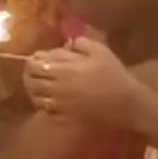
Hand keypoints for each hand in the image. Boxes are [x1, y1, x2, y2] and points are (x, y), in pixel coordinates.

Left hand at [25, 38, 144, 124]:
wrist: (127, 103)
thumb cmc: (114, 75)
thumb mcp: (100, 51)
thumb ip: (80, 42)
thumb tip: (67, 42)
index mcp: (63, 70)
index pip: (33, 65)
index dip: (33, 61)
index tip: (38, 59)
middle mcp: (56, 87)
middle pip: (30, 81)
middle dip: (30, 74)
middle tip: (36, 72)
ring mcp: (59, 104)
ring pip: (35, 96)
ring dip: (34, 89)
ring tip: (39, 84)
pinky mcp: (65, 116)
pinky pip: (46, 110)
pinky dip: (42, 103)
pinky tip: (49, 99)